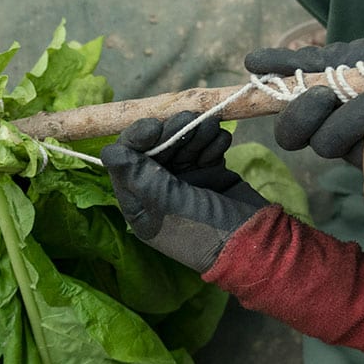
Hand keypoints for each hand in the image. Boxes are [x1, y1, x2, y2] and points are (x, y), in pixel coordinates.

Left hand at [100, 112, 267, 273]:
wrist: (255, 242)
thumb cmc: (205, 230)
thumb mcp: (168, 205)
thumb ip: (139, 176)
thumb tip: (107, 152)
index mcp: (140, 203)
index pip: (125, 161)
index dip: (137, 139)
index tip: (155, 127)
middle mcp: (158, 189)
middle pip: (155, 146)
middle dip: (171, 130)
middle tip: (190, 120)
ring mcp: (185, 179)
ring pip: (181, 142)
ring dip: (195, 131)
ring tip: (211, 127)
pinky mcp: (209, 171)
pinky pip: (204, 146)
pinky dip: (213, 140)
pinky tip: (222, 142)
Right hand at [244, 33, 363, 167]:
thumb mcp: (342, 56)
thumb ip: (300, 62)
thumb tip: (251, 63)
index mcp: (321, 114)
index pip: (287, 127)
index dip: (269, 103)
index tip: (262, 76)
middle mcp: (336, 134)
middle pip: (297, 139)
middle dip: (302, 114)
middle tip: (323, 94)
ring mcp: (360, 148)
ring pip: (327, 144)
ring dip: (342, 115)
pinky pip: (362, 147)